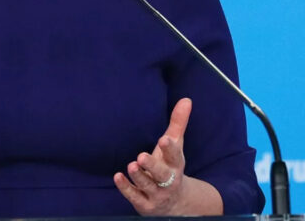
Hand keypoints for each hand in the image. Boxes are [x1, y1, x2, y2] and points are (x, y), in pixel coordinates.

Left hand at [114, 98, 219, 215]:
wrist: (176, 204)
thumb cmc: (170, 167)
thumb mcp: (175, 147)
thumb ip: (178, 123)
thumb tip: (186, 99)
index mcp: (175, 164)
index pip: (175, 156)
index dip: (170, 148)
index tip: (164, 139)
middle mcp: (168, 180)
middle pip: (162, 174)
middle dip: (152, 166)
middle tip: (141, 156)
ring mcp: (156, 193)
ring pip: (147, 186)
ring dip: (139, 176)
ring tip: (131, 165)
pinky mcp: (145, 203)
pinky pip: (135, 197)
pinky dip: (126, 188)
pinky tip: (118, 177)